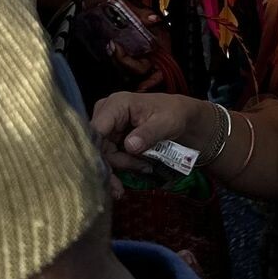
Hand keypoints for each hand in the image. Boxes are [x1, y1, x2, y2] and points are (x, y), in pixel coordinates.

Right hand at [91, 90, 212, 170]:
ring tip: (144, 167)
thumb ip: (148, 133)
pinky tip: (131, 174)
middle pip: (97, 146)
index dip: (97, 152)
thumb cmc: (174, 114)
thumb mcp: (166, 122)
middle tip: (135, 173)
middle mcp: (106, 114)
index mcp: (116, 104)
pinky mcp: (110, 139)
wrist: (181, 117)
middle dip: (114, 164)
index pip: (96, 130)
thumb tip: (130, 146)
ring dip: (120, 167)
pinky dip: (119, 169)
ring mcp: (107, 127)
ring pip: (102, 155)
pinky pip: (108, 158)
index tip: (106, 173)